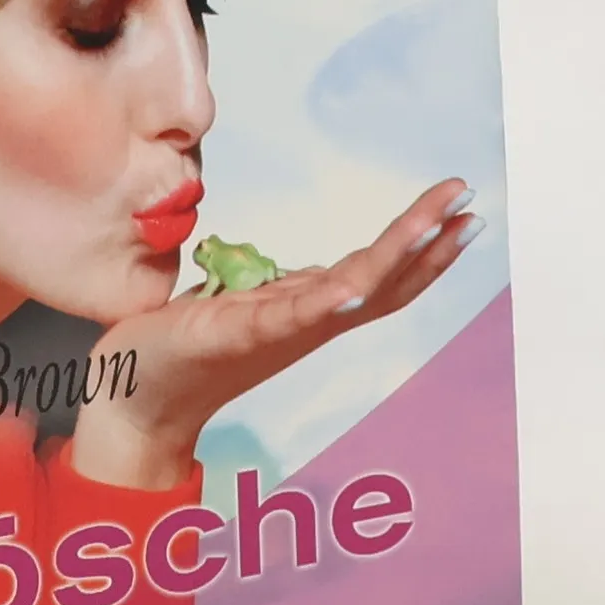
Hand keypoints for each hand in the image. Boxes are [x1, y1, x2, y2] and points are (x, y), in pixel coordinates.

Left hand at [70, 179, 482, 489]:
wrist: (133, 400)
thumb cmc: (180, 348)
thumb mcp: (239, 303)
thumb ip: (272, 288)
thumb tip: (295, 271)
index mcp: (306, 311)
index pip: (378, 274)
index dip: (422, 246)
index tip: (461, 208)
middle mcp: (306, 324)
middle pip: (385, 281)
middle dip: (431, 241)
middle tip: (472, 203)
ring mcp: (280, 331)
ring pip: (355, 289)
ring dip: (401, 255)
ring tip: (442, 222)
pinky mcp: (241, 333)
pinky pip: (294, 315)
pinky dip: (329, 300)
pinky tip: (360, 282)